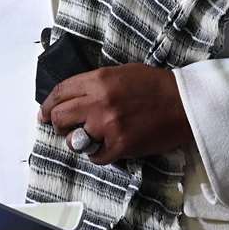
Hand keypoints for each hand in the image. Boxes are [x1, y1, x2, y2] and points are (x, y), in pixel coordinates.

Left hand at [37, 65, 194, 164]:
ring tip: (87, 138)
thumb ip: (96, 83)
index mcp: (99, 80)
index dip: (48, 103)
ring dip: (76, 140)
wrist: (184, 103)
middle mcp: (99, 102)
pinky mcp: (120, 146)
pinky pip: (95, 157)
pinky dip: (97, 154)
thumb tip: (74, 96)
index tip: (44, 112)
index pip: (60, 92)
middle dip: (56, 123)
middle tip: (62, 126)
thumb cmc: (156, 85)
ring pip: (73, 139)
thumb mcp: (122, 73)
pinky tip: (105, 148)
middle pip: (59, 116)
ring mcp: (108, 126)